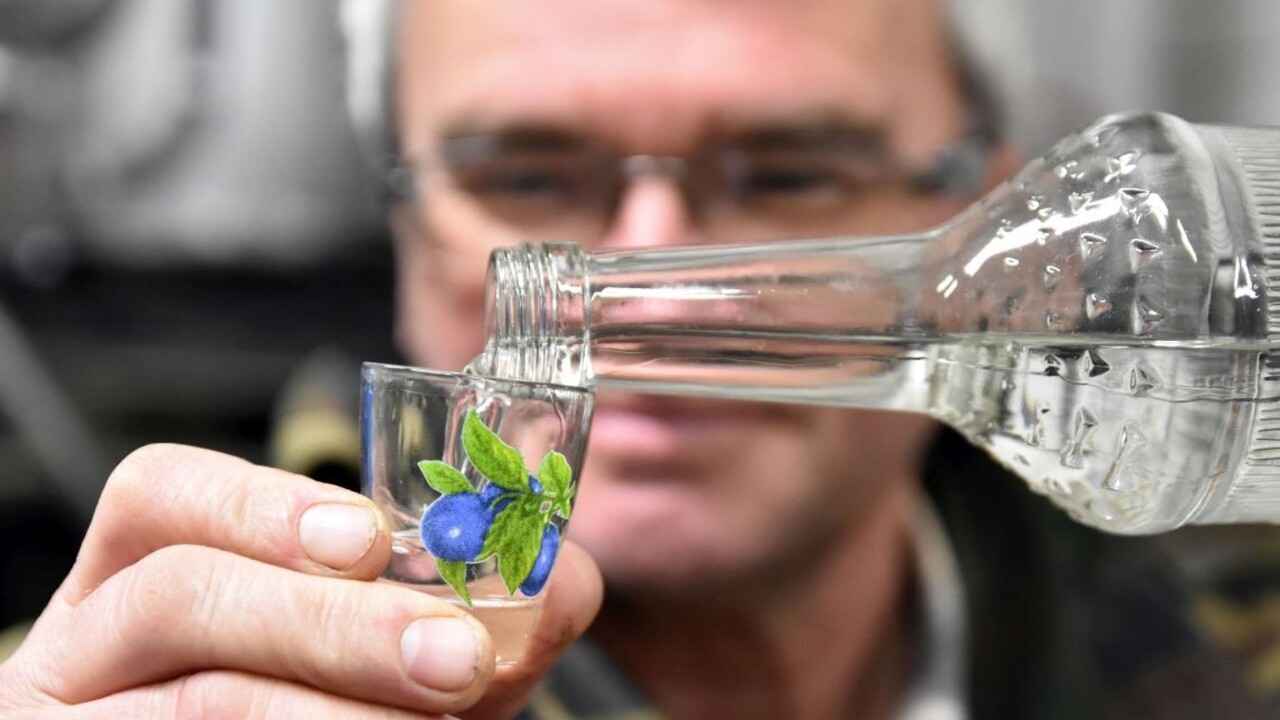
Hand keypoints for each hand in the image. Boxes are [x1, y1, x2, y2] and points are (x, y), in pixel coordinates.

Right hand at [0, 444, 601, 718]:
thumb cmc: (300, 703)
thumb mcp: (376, 651)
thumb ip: (456, 612)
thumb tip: (568, 580)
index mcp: (145, 569)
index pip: (164, 497)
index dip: (263, 506)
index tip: (369, 540)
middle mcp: (94, 640)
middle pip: (183, 597)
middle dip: (335, 622)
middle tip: (457, 657)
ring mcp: (85, 718)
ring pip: (197, 699)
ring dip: (330, 710)